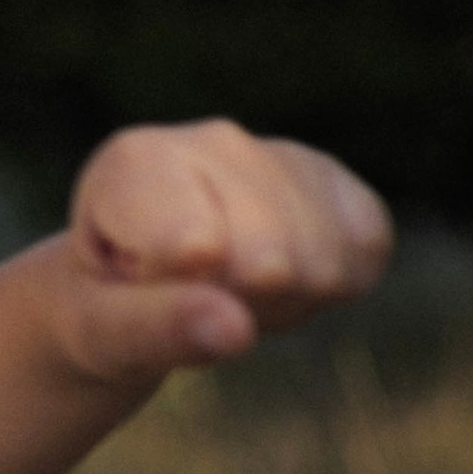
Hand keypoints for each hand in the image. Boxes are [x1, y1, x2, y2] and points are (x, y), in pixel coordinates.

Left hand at [57, 121, 392, 381]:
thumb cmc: (104, 308)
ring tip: (225, 289)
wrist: (132, 285)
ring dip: (281, 303)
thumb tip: (235, 330)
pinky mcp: (333, 180)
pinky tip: (282, 278)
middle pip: (272, 262)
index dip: (185, 295)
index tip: (142, 286)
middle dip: (239, 306)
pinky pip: (369, 244)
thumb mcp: (103, 333)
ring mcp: (278, 153)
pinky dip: (335, 284)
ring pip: (324, 262)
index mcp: (137, 162)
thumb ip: (158, 329)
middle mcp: (214, 140)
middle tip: (188, 298)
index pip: (199, 247)